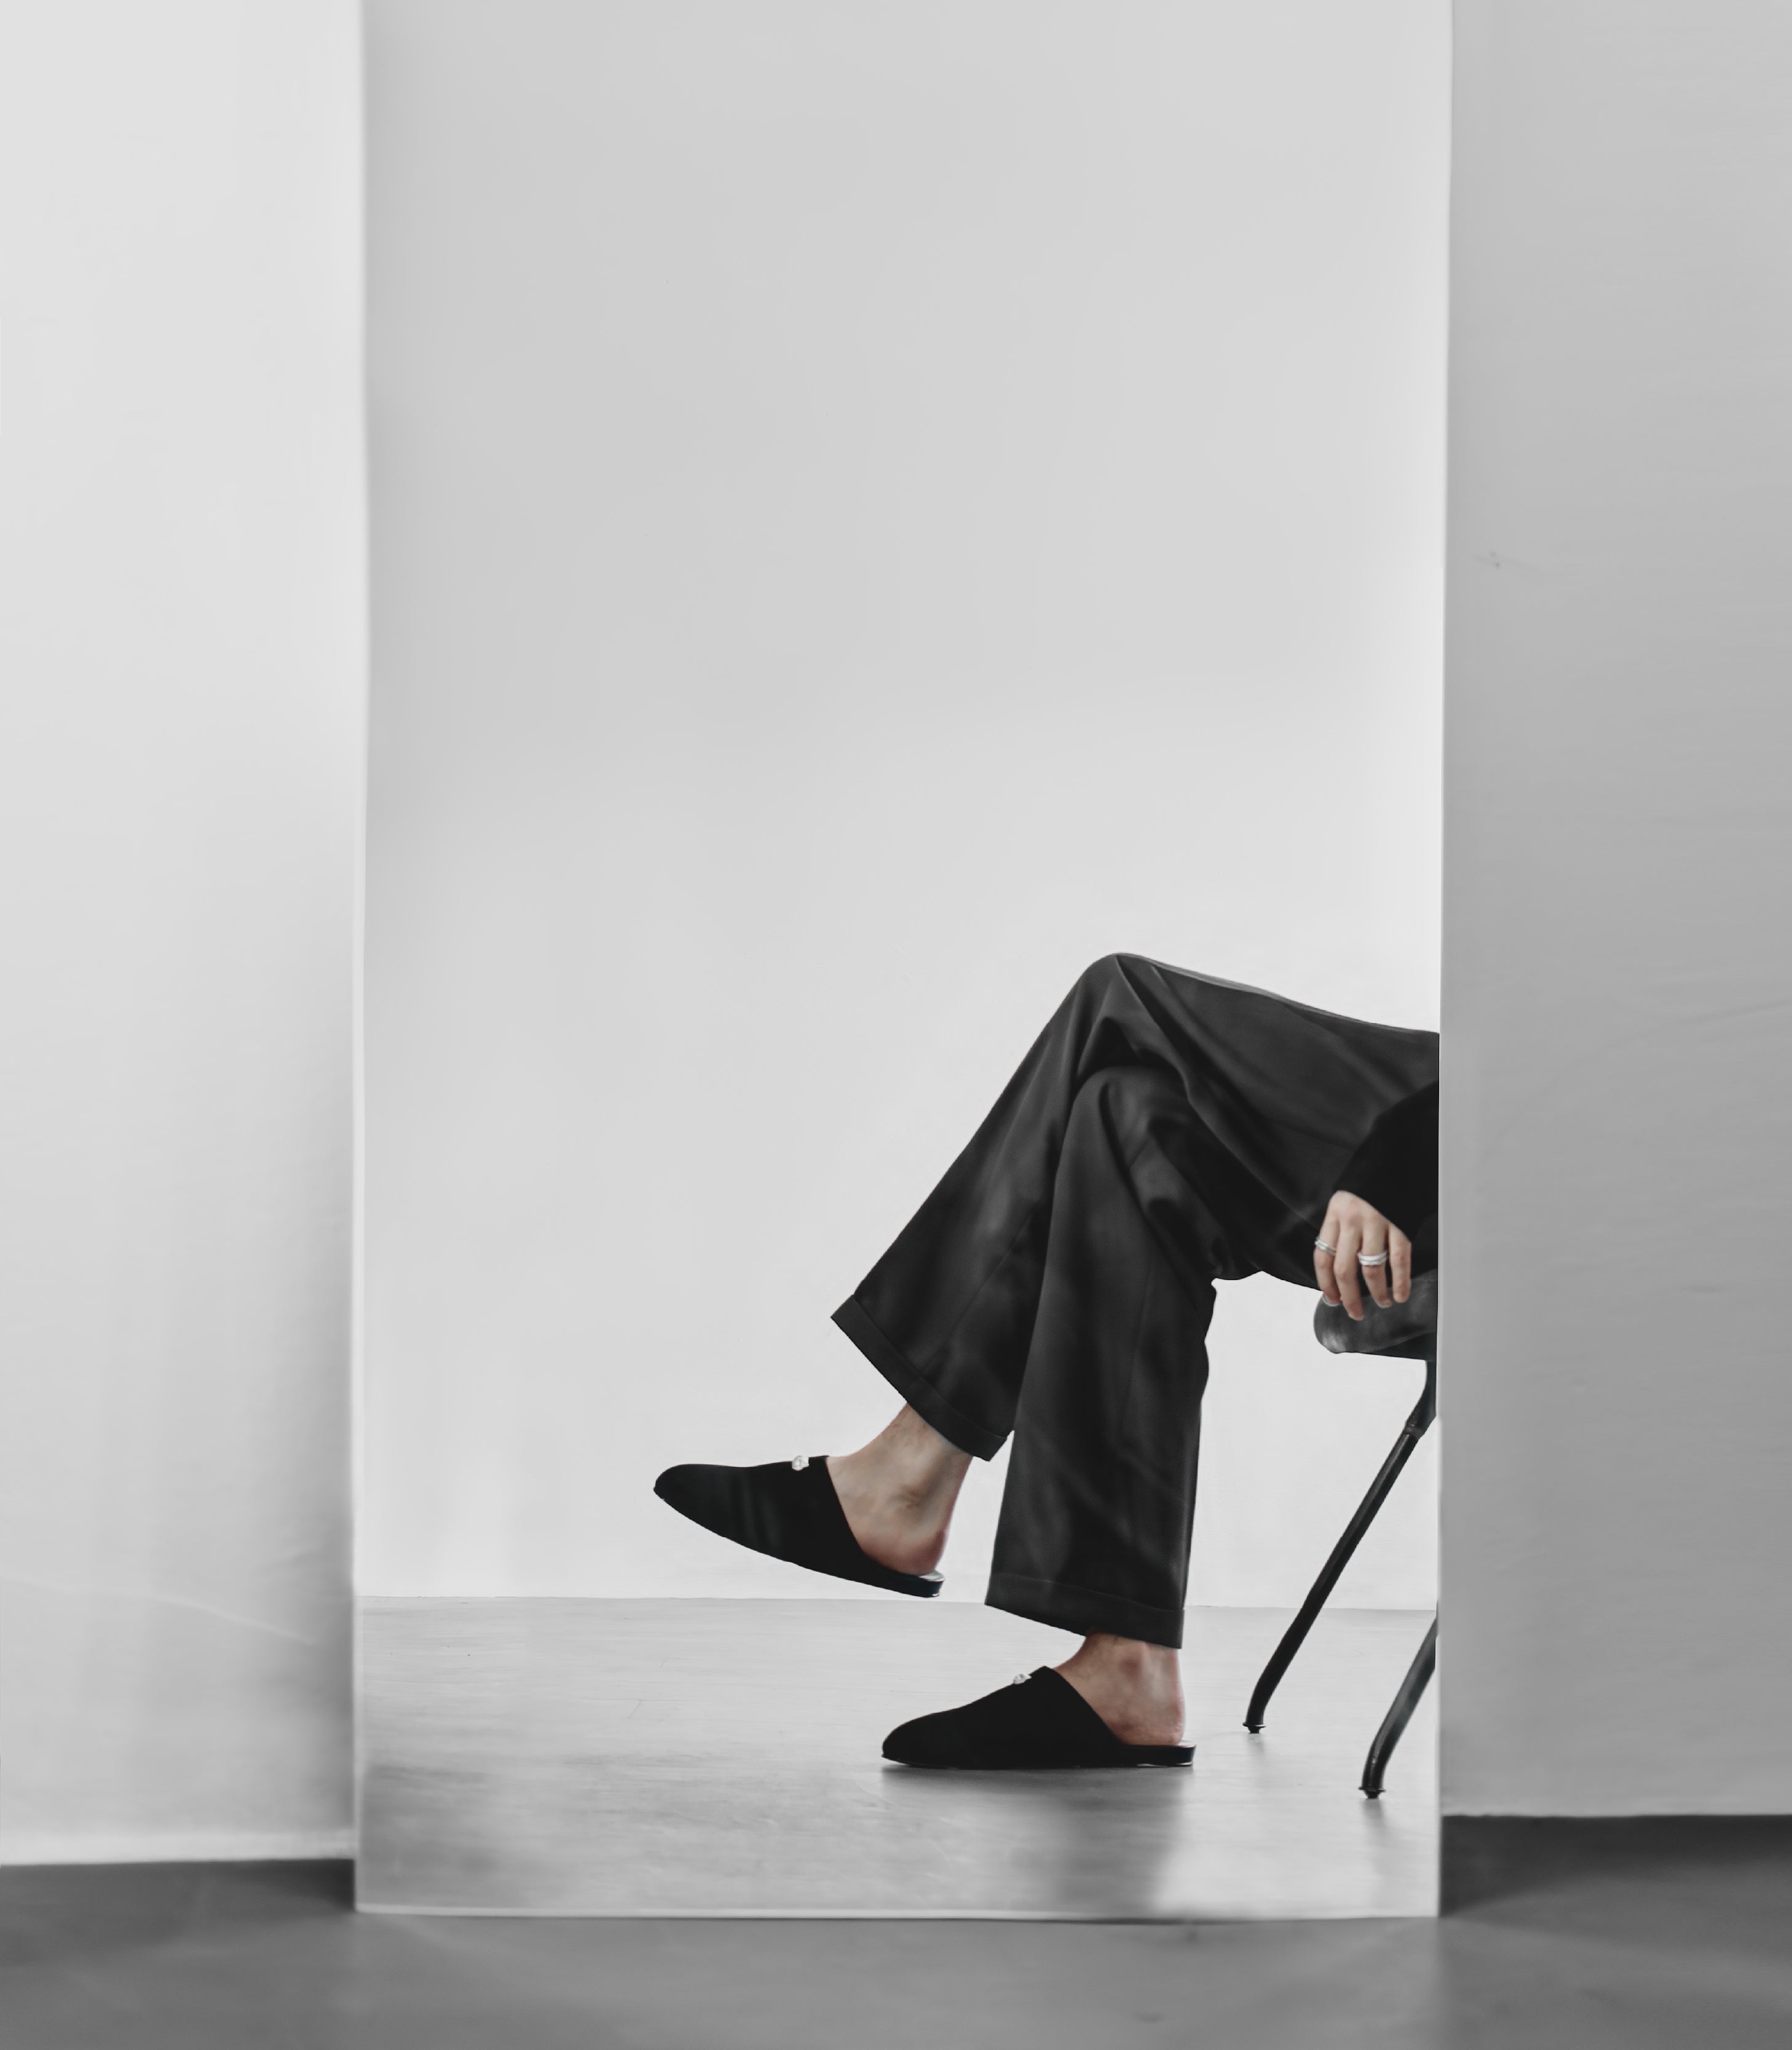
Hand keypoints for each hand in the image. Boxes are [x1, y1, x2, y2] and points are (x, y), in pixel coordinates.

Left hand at [1313, 1190, 1410, 1319]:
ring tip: (1381, 1303)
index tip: (1333, 1300)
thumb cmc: (1368, 1186)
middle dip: (1349, 1297)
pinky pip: (1399, 1260)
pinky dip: (1400, 1282)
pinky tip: (1400, 1294)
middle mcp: (1352, 1221)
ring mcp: (1377, 1222)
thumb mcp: (1344, 1203)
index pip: (1323, 1258)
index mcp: (1334, 1216)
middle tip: (1355, 1312)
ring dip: (1376, 1293)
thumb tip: (1337, 1269)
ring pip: (1371, 1269)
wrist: (1395, 1157)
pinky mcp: (1401, 1223)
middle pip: (1345, 1270)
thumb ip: (1340, 1231)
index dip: (1326, 1284)